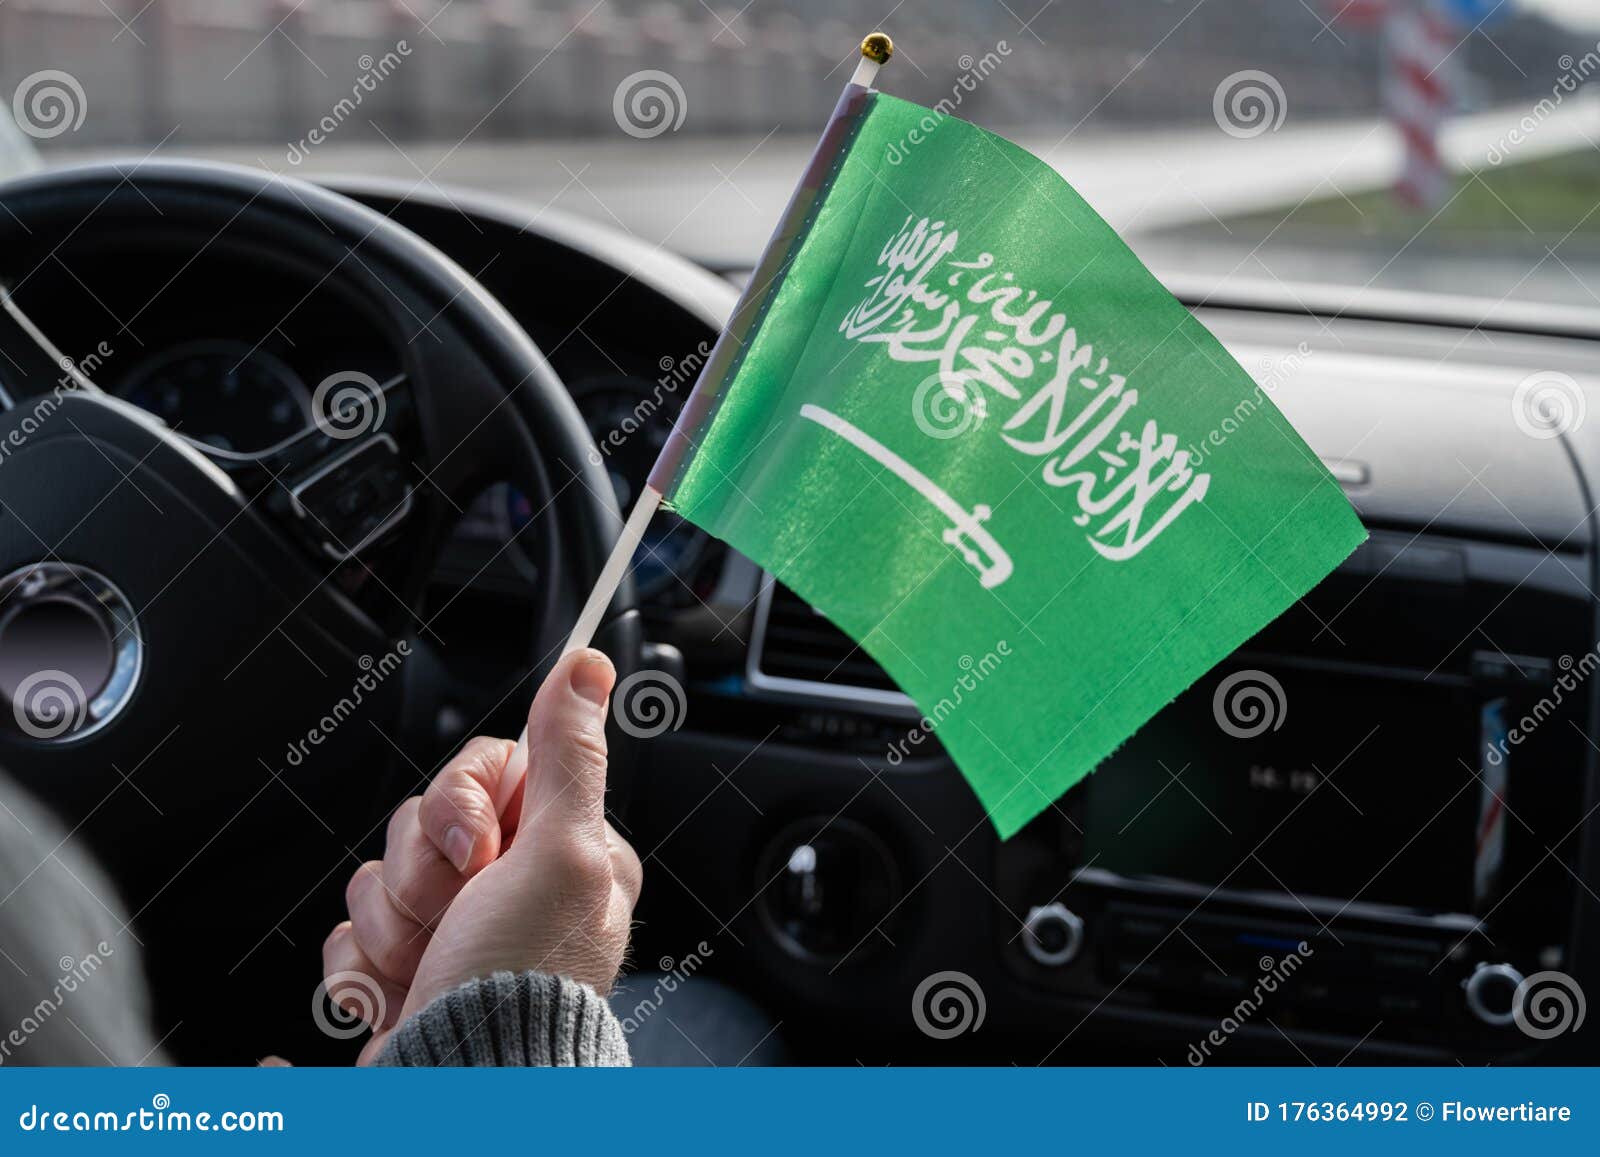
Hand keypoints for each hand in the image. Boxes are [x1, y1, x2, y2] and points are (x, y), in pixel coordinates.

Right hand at [321, 649, 642, 1062]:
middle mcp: (514, 884)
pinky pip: (352, 930)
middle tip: (458, 917)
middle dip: (424, 874)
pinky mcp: (405, 966)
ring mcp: (456, 927)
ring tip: (431, 966)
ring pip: (382, 871)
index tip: (476, 849)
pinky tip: (400, 994)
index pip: (489, 767)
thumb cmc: (520, 982)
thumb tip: (588, 666)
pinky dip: (364, 967)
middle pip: (425, 817)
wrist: (457, 1087)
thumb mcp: (562, 854)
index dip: (461, 804)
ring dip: (393, 925)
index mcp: (564, 849)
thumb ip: (569, 755)